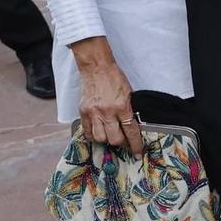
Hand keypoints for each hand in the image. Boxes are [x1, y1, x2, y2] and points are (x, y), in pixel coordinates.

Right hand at [72, 37, 141, 155]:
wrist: (96, 67)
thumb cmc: (114, 78)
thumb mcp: (128, 93)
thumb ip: (129, 110)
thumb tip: (133, 127)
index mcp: (121, 106)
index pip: (131, 131)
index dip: (135, 145)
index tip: (137, 153)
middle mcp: (107, 112)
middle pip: (114, 139)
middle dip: (121, 143)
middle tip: (123, 140)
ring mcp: (93, 113)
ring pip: (100, 138)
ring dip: (106, 139)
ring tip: (109, 134)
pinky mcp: (83, 112)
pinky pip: (87, 132)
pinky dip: (93, 135)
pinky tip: (98, 131)